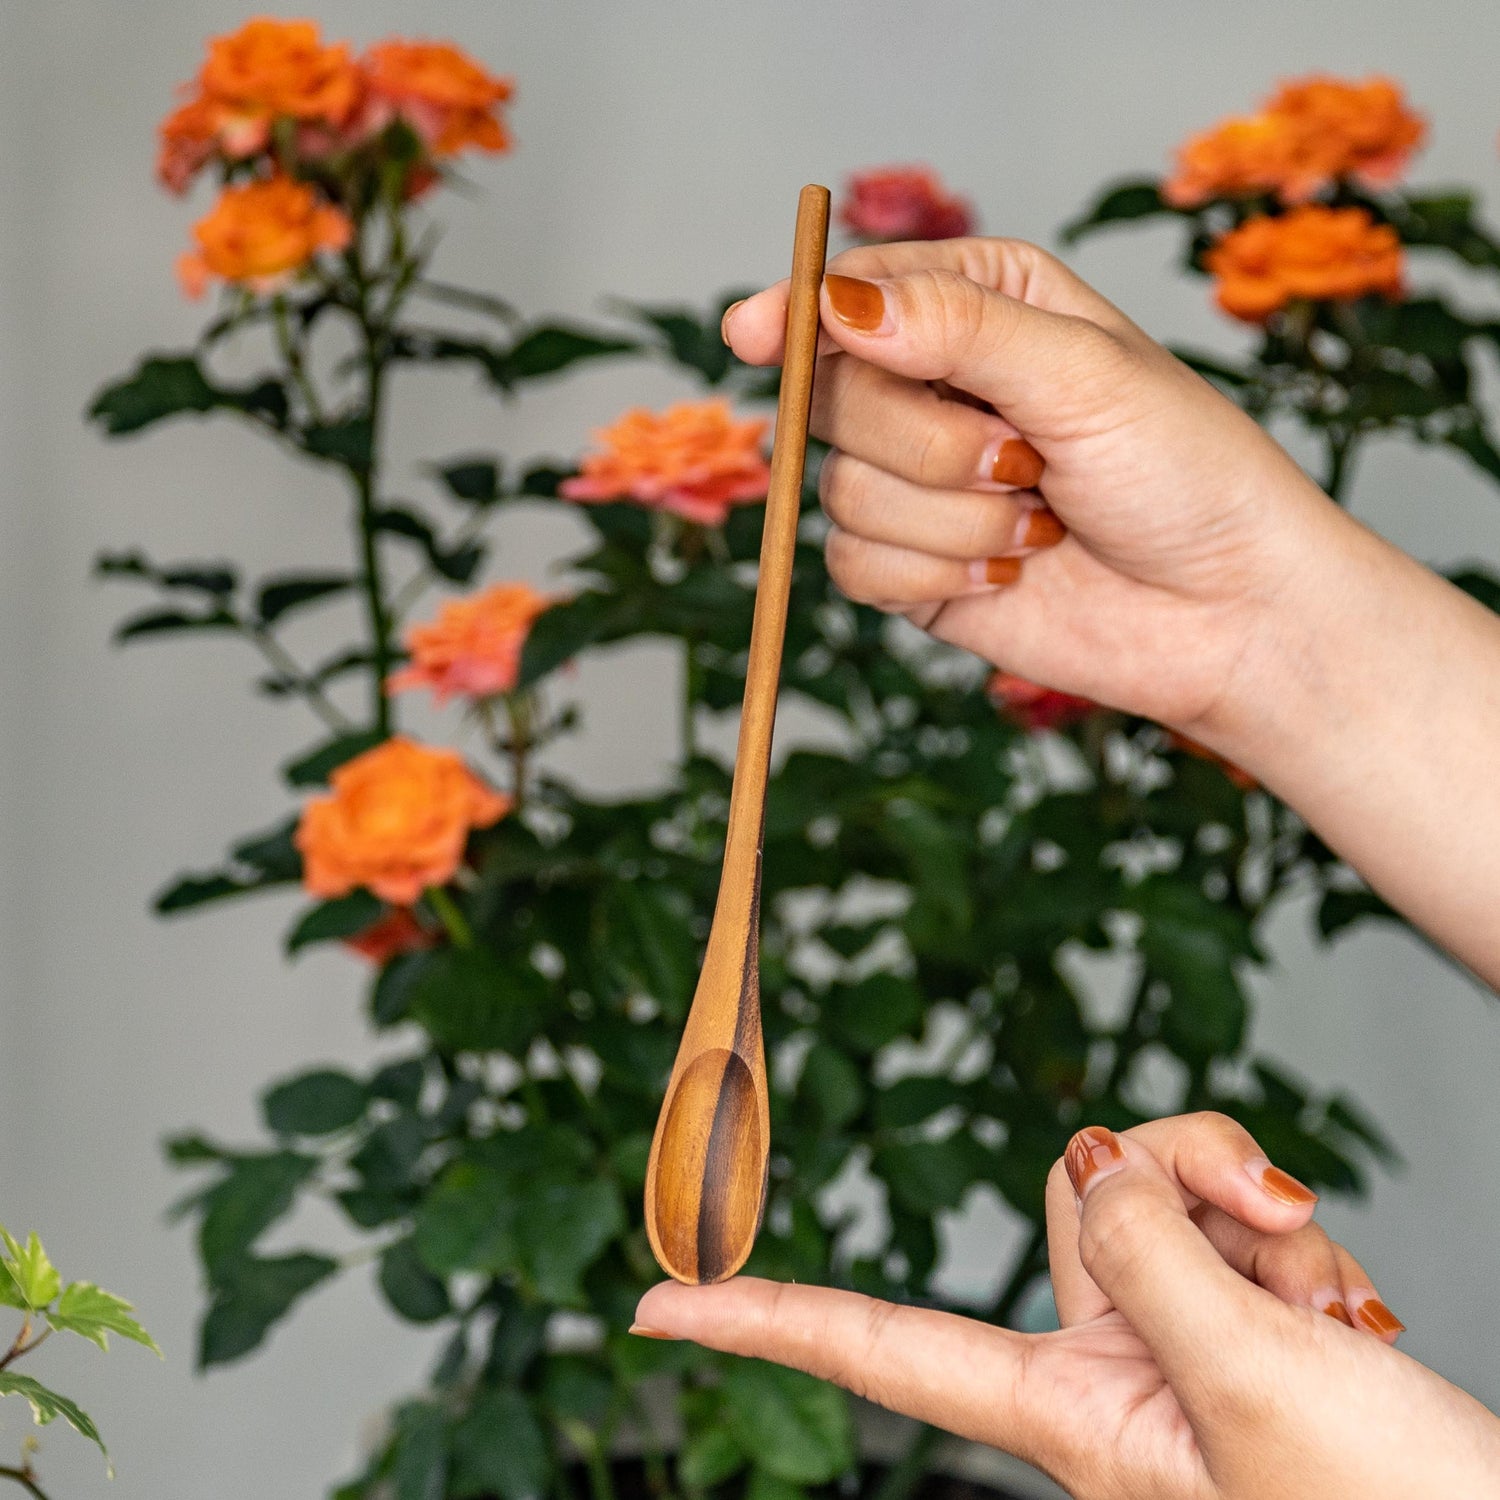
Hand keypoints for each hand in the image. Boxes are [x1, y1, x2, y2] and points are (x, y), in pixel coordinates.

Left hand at [634, 1113, 1499, 1498]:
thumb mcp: (1247, 1384)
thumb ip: (1147, 1255)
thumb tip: (1088, 1155)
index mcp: (1074, 1414)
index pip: (882, 1350)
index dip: (765, 1321)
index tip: (653, 1308)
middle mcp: (1111, 1365)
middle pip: (1075, 1192)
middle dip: (1178, 1178)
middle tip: (1281, 1231)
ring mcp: (1178, 1335)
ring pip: (1159, 1186)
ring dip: (1252, 1212)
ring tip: (1333, 1300)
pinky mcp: (1238, 1312)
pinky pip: (1232, 1216)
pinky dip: (1291, 1236)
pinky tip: (1347, 1302)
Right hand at [725, 237, 1337, 742]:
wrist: (1224, 609)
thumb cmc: (1184, 471)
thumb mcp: (1084, 373)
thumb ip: (959, 329)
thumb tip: (835, 304)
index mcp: (981, 308)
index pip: (853, 292)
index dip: (797, 312)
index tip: (752, 335)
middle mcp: (936, 388)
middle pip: (833, 396)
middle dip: (930, 444)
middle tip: (1023, 461)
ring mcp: (917, 483)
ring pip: (842, 490)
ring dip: (951, 522)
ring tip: (1038, 522)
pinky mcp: (911, 568)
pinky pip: (852, 565)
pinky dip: (933, 576)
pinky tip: (1007, 573)